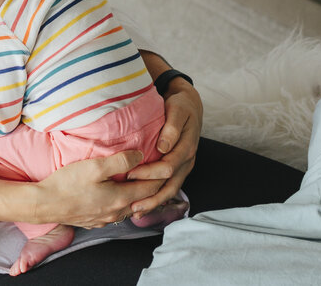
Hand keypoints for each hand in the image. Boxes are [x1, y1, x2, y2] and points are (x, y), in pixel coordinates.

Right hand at [0, 150, 163, 227]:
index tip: (169, 162)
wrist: (44, 204)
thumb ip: (120, 160)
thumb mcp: (94, 166)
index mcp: (121, 198)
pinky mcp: (95, 221)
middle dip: (155, 186)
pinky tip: (120, 193)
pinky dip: (125, 202)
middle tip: (162, 170)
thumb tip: (141, 155)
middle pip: (144, 200)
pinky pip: (118, 212)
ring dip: (140, 195)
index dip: (162, 175)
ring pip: (131, 207)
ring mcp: (105, 219)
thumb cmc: (67, 183)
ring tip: (144, 180)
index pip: (151, 188)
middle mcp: (117, 212)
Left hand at [125, 79, 201, 218]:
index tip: (130, 174)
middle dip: (151, 197)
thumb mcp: (178, 110)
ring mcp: (184, 167)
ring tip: (136, 212)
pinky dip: (157, 198)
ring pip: (170, 190)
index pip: (168, 167)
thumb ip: (172, 128)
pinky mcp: (179, 169)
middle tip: (131, 205)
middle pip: (170, 185)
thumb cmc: (181, 106)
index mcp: (187, 148)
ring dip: (154, 203)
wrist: (190, 106)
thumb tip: (163, 147)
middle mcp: (187, 161)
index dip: (149, 173)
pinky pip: (169, 187)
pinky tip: (143, 205)